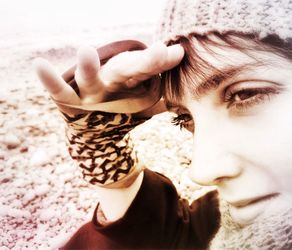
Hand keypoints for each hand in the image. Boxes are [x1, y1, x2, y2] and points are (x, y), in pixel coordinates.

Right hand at [34, 41, 183, 115]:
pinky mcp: (68, 99)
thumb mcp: (147, 102)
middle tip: (159, 51)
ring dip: (88, 66)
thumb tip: (193, 98)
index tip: (178, 53)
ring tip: (85, 51)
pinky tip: (38, 65)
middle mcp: (110, 80)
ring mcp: (88, 89)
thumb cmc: (125, 108)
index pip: (148, 70)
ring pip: (89, 77)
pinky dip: (48, 80)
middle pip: (126, 70)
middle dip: (141, 62)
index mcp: (130, 80)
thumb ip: (167, 97)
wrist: (97, 130)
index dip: (161, 63)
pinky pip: (57, 90)